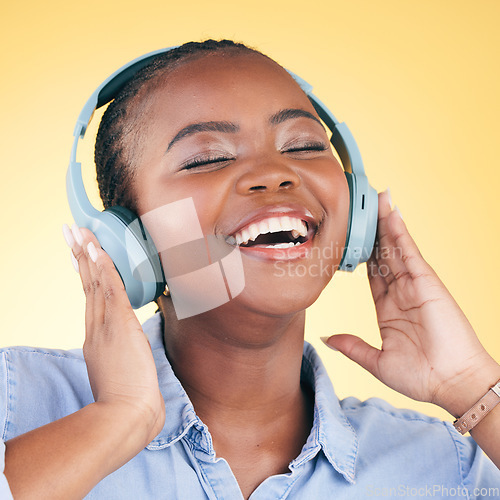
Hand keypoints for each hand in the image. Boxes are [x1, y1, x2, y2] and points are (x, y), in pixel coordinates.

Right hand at [63, 224, 164, 443]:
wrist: (128, 414)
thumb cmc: (128, 397)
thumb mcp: (121, 369)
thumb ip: (122, 353)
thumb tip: (130, 346)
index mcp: (97, 336)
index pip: (90, 296)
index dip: (85, 272)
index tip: (79, 254)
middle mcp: (97, 326)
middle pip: (87, 283)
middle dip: (79, 255)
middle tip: (70, 231)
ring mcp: (106, 325)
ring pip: (96, 282)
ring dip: (88, 254)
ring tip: (79, 231)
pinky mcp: (119, 325)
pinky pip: (110, 290)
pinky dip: (104, 269)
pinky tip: (97, 251)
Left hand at [323, 190, 499, 415]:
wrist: (454, 385)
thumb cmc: (422, 377)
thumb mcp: (377, 361)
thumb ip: (351, 346)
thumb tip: (327, 338)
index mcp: (388, 308)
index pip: (371, 273)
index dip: (360, 254)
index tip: (349, 237)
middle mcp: (400, 292)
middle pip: (382, 254)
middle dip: (373, 231)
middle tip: (362, 206)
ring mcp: (414, 285)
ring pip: (395, 247)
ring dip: (385, 222)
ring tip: (376, 198)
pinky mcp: (427, 282)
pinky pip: (409, 251)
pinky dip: (400, 231)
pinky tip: (391, 214)